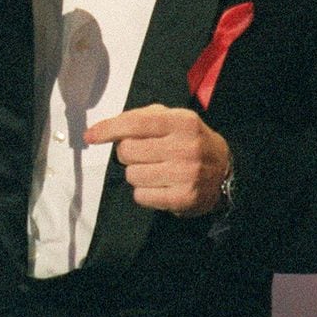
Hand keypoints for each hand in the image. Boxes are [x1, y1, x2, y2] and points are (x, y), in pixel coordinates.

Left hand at [84, 103, 230, 215]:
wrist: (226, 170)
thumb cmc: (189, 139)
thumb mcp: (172, 117)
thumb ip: (141, 118)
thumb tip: (105, 130)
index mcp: (181, 121)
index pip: (134, 124)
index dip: (108, 129)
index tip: (90, 136)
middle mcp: (184, 147)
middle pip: (128, 152)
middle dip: (126, 153)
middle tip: (141, 154)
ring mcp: (185, 175)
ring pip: (132, 175)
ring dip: (135, 173)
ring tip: (152, 169)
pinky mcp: (184, 199)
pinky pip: (141, 196)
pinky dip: (142, 192)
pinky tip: (157, 185)